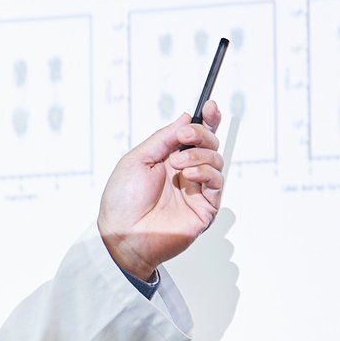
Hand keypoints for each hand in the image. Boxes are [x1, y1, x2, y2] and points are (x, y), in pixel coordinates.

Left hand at [97, 101, 224, 280]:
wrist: (122, 234)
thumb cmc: (122, 201)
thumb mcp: (137, 160)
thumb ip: (163, 138)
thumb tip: (186, 118)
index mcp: (168, 159)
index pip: (195, 136)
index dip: (207, 120)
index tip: (210, 106)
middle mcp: (185, 173)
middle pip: (210, 144)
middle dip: (202, 134)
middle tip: (185, 137)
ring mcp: (196, 190)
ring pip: (216, 160)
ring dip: (200, 155)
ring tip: (178, 165)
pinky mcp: (205, 208)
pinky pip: (217, 182)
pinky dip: (206, 172)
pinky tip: (189, 174)